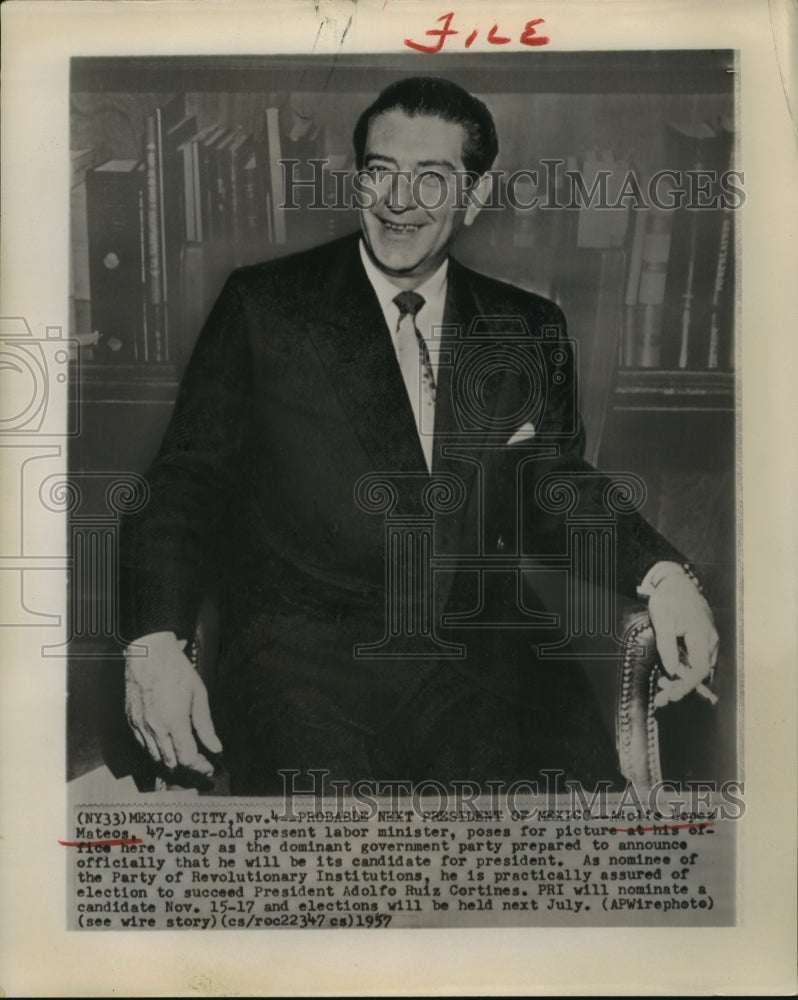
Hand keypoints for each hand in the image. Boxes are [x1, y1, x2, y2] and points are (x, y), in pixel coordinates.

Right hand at [124, 632, 222, 775]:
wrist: (149, 653)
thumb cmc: (176, 670)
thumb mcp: (199, 695)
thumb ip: (205, 725)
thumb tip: (216, 748)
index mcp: (175, 722)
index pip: (188, 758)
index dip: (201, 766)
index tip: (209, 766)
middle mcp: (155, 729)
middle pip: (172, 762)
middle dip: (188, 765)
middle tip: (201, 761)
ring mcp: (140, 726)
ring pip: (156, 757)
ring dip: (171, 759)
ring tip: (184, 751)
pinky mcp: (131, 721)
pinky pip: (143, 744)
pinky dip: (156, 748)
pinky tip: (166, 741)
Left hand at [647, 572, 718, 708]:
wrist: (676, 582)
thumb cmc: (668, 599)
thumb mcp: (662, 621)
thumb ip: (667, 646)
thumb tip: (671, 670)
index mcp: (702, 636)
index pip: (699, 669)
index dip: (686, 685)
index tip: (672, 695)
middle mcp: (710, 640)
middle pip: (699, 672)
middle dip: (680, 687)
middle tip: (660, 699)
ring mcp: (708, 640)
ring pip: (697, 667)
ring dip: (681, 679)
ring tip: (662, 689)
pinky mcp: (702, 639)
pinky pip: (696, 659)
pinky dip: (684, 669)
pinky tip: (670, 676)